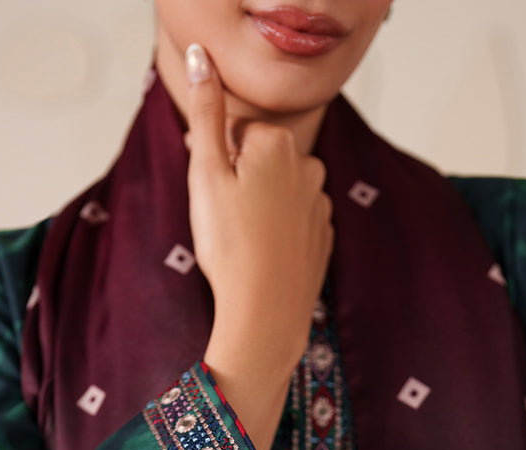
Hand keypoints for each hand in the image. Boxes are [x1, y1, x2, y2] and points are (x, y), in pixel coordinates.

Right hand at [185, 44, 333, 449]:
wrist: (266, 314)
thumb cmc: (230, 248)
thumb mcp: (206, 175)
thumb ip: (205, 111)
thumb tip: (201, 58)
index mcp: (277, 143)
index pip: (235, 135)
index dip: (214, 164)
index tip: (210, 196)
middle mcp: (308, 165)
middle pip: (259, 160)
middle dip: (239, 182)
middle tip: (223, 223)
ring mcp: (321, 203)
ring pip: (278, 192)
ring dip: (258, 208)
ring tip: (243, 243)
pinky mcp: (323, 237)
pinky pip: (293, 223)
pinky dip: (276, 234)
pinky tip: (262, 258)